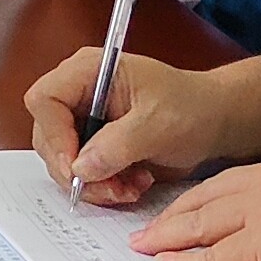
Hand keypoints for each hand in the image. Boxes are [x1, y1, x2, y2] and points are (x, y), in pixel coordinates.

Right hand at [22, 47, 235, 205]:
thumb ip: (117, 144)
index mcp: (89, 72)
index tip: (76, 168)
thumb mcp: (158, 124)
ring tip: (131, 187)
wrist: (214, 121)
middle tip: (110, 189)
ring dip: (94, 183)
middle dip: (77, 170)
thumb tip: (80, 168)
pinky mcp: (95, 145)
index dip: (55, 135)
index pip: (46, 99)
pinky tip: (135, 184)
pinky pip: (83, 173)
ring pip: (63, 160)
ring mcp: (85, 120)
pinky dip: (105, 187)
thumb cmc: (192, 106)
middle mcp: (79, 94)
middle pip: (48, 135)